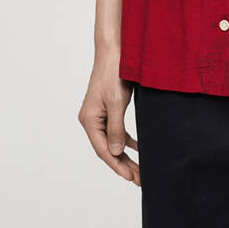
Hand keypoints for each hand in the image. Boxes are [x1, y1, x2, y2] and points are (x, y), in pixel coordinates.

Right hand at [78, 51, 139, 184]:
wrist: (115, 48)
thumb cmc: (114, 72)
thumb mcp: (117, 102)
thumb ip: (116, 128)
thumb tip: (116, 151)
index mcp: (89, 119)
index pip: (102, 149)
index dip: (117, 165)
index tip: (131, 177)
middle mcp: (91, 118)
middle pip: (107, 148)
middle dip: (123, 164)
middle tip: (139, 179)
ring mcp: (99, 113)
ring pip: (112, 140)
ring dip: (125, 154)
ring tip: (139, 169)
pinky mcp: (107, 107)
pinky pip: (116, 129)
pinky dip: (127, 139)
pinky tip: (138, 147)